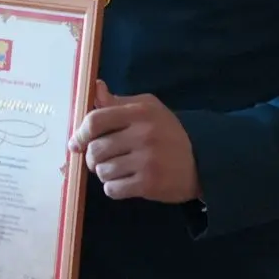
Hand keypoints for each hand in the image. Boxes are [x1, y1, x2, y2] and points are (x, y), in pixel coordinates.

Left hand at [70, 80, 201, 202]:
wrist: (202, 161)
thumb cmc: (168, 133)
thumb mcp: (148, 109)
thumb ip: (119, 102)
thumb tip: (95, 88)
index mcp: (140, 113)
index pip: (96, 120)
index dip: (80, 133)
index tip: (76, 143)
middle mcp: (143, 135)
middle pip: (96, 149)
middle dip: (92, 158)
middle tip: (101, 159)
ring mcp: (147, 160)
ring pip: (102, 171)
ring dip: (104, 174)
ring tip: (117, 170)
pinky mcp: (149, 184)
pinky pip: (113, 189)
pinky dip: (113, 188)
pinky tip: (124, 183)